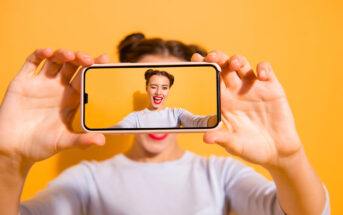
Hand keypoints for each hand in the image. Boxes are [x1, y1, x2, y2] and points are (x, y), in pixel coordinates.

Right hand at [0, 48, 108, 165]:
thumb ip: (82, 141)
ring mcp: (41, 83)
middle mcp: (59, 88)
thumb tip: (102, 141)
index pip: (87, 79)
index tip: (104, 61)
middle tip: (88, 60)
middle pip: (73, 66)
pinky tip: (48, 52)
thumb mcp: (63, 142)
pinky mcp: (24, 82)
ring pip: (56, 60)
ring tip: (70, 56)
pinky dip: (40, 54)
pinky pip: (32, 62)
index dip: (95, 69)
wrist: (13, 149)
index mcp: (72, 99)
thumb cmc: (40, 145)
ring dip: (64, 54)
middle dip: (82, 59)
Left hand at [192, 51, 301, 166]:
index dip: (203, 68)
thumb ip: (222, 138)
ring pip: (243, 65)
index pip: (210, 80)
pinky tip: (261, 76)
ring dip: (237, 60)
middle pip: (224, 67)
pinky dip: (263, 68)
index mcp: (224, 102)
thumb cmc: (251, 148)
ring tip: (233, 63)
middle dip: (217, 58)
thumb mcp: (235, 145)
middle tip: (211, 56)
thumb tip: (205, 138)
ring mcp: (254, 88)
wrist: (277, 152)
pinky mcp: (272, 88)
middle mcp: (236, 91)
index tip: (195, 59)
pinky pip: (267, 71)